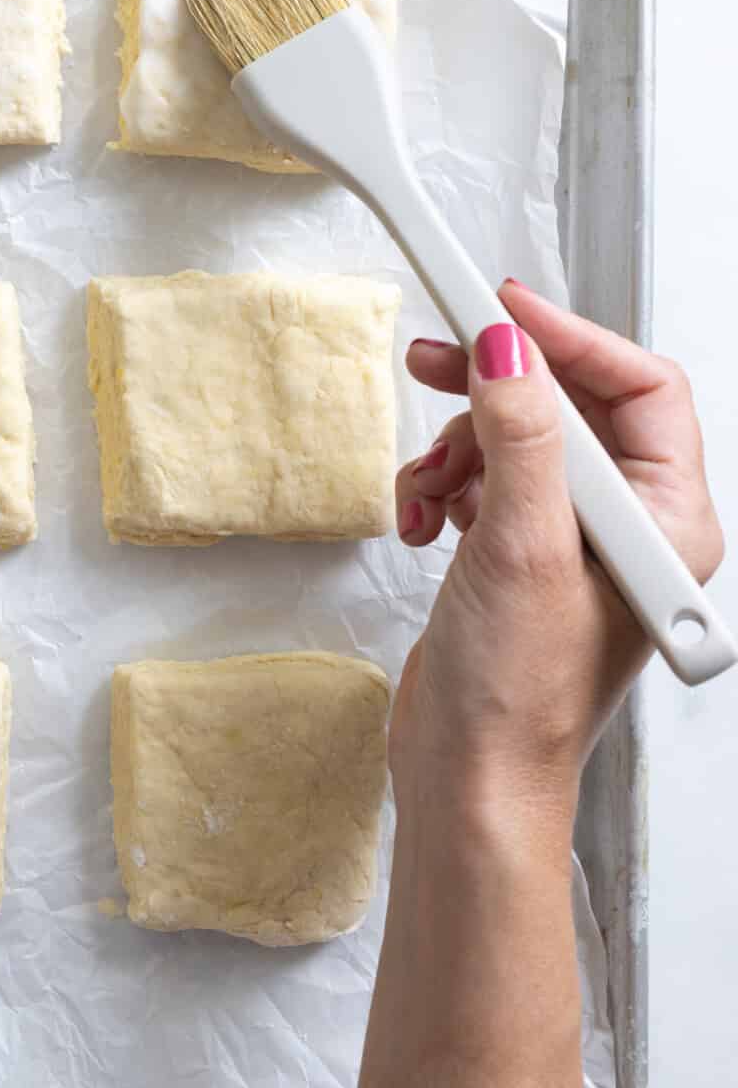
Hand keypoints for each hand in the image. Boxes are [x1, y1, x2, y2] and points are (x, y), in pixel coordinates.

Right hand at [391, 280, 723, 828]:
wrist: (468, 780)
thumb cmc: (519, 698)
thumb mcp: (522, 548)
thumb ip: (520, 437)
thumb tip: (508, 347)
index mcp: (666, 524)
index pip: (639, 388)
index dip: (571, 340)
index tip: (503, 308)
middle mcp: (627, 528)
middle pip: (569, 406)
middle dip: (496, 388)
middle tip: (437, 360)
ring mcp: (570, 541)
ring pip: (516, 439)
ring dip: (458, 449)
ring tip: (427, 486)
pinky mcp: (518, 555)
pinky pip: (483, 480)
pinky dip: (443, 486)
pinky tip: (422, 518)